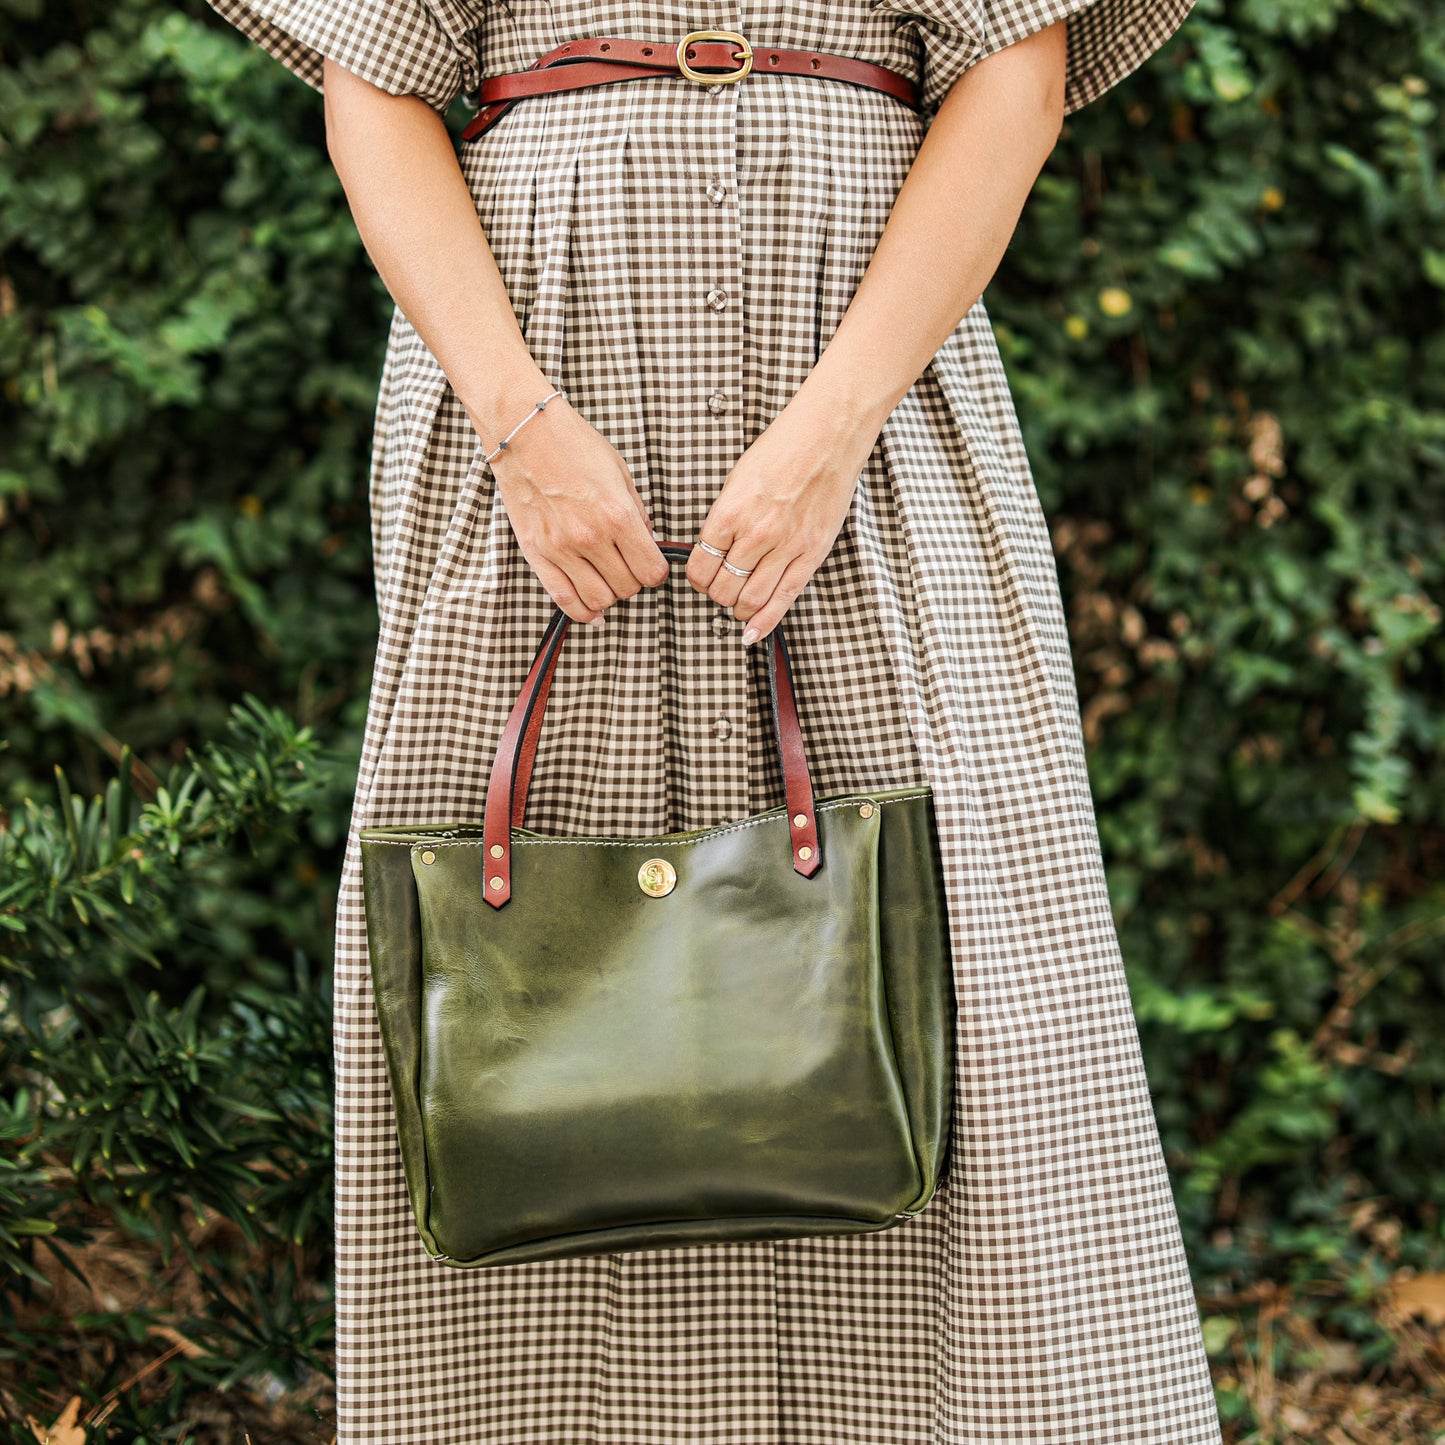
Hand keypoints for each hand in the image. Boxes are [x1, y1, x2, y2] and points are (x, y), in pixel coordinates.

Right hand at [474, 395, 668, 623]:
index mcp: (617, 515)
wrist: (524, 431)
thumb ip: (637, 513)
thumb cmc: (573, 444)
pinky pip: (563, 599)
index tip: (651, 563)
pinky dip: (582, 611)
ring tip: (607, 576)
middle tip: (627, 565)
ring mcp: (560, 548)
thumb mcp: (620, 472)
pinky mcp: (536, 553)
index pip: (651, 571)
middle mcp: (589, 538)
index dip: (656, 571)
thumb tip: (648, 543)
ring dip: (609, 594)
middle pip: (627, 588)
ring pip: (599, 600)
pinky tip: (592, 609)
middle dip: (634, 581)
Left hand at [687, 394, 878, 642]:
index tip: (701, 576)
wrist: (827, 435)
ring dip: (738, 609)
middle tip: (720, 590)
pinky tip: (753, 633)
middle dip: (716, 595)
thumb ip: (725, 518)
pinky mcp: (811, 554)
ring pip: (750, 600)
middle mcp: (756, 533)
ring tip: (738, 605)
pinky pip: (784, 599)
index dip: (696, 578)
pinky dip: (764, 622)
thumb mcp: (738, 479)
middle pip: (722, 588)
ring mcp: (786, 546)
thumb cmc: (783, 449)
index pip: (700, 565)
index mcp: (730, 512)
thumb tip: (711, 549)